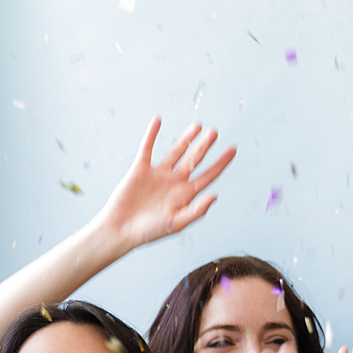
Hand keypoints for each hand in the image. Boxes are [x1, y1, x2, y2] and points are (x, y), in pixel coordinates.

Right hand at [93, 116, 235, 251]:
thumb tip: (215, 195)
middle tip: (214, 132)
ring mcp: (158, 174)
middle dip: (204, 146)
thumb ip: (196, 210)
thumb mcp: (177, 223)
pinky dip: (151, 134)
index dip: (221, 163)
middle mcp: (175, 182)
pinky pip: (147, 148)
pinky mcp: (140, 169)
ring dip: (186, 138)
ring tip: (198, 125)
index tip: (233, 149)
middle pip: (194, 160)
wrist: (120, 230)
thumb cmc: (149, 231)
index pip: (208, 175)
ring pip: (176, 151)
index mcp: (186, 194)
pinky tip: (158, 121)